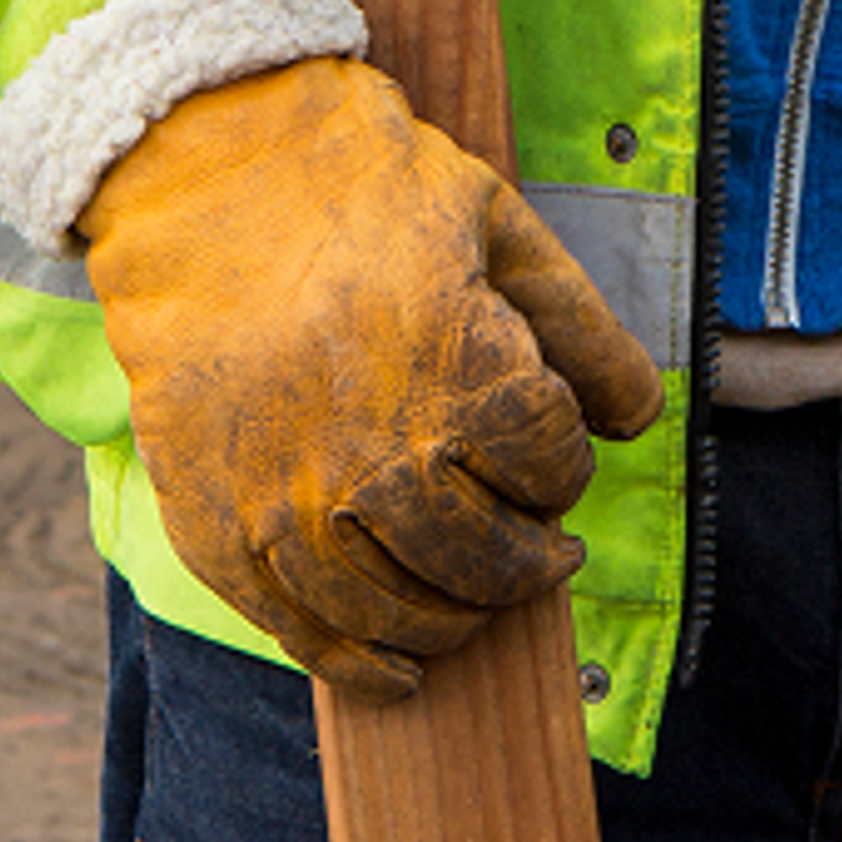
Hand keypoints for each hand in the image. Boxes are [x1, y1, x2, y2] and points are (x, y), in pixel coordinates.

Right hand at [80, 54, 664, 696]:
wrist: (202, 172)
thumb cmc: (361, 187)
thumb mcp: (495, 221)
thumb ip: (579, 324)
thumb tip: (639, 419)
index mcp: (461, 372)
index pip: (553, 469)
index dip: (563, 460)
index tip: (547, 445)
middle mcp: (380, 455)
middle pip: (489, 559)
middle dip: (528, 559)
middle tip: (538, 550)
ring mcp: (293, 505)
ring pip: (406, 612)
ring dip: (458, 617)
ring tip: (475, 598)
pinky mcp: (222, 530)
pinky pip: (308, 633)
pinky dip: (364, 665)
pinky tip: (399, 669)